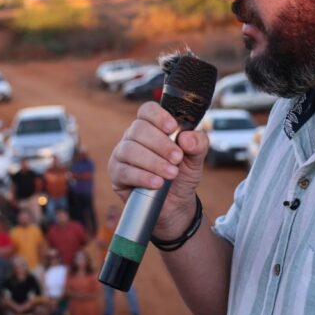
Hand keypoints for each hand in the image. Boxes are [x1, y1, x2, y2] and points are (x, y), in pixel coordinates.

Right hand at [109, 101, 207, 229]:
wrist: (176, 204)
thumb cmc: (182, 175)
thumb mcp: (196, 158)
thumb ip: (198, 144)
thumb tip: (187, 138)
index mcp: (152, 126)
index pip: (147, 110)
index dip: (158, 116)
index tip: (172, 127)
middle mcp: (134, 137)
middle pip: (138, 129)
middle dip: (161, 144)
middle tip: (177, 158)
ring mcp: (122, 154)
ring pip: (130, 150)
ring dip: (153, 162)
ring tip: (171, 173)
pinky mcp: (117, 174)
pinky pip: (124, 171)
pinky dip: (143, 176)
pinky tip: (157, 183)